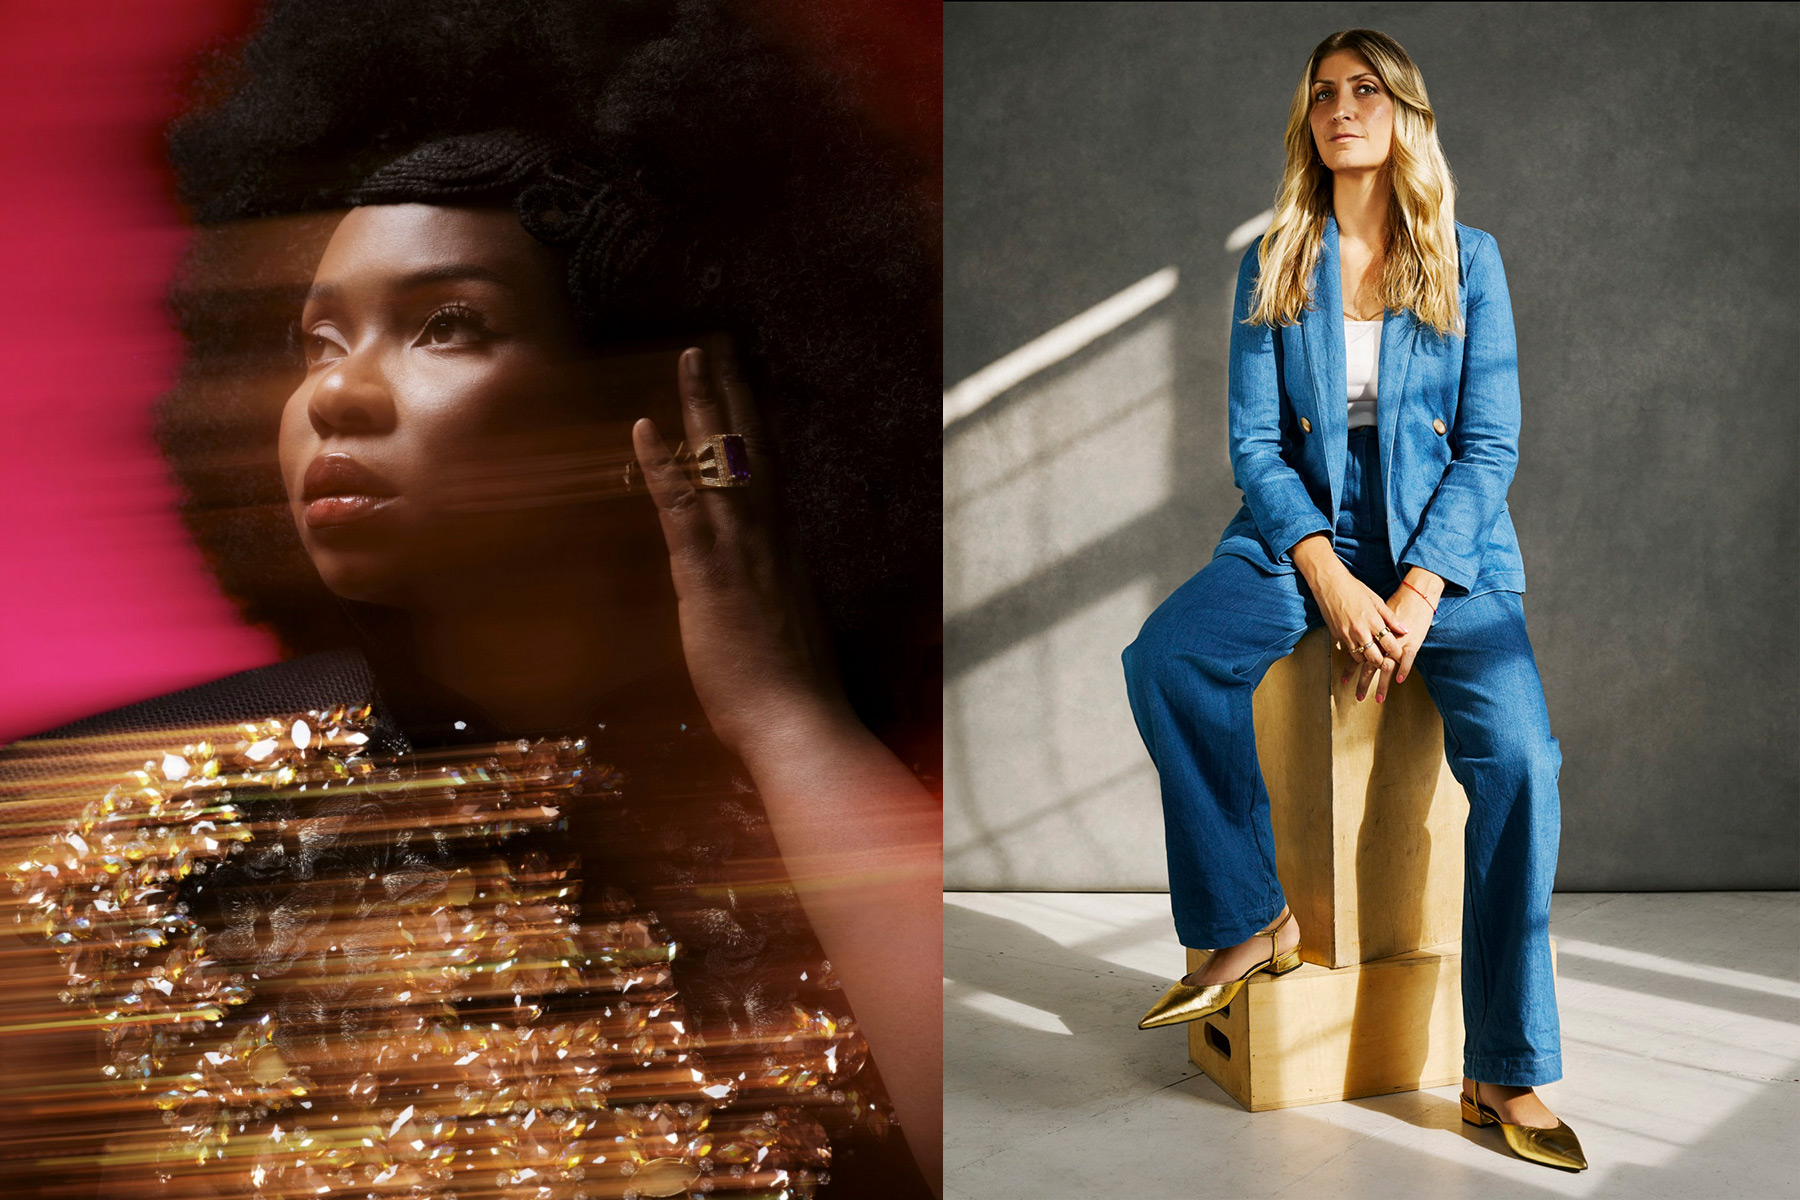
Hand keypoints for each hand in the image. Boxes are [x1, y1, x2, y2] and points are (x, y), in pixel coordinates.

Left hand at [631, 341, 845, 757]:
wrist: (798, 720)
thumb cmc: (791, 689)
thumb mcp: (783, 628)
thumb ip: (769, 594)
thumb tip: (759, 587)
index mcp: (786, 548)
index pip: (769, 471)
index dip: (755, 424)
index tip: (745, 383)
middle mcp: (770, 537)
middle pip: (752, 448)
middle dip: (732, 393)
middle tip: (715, 343)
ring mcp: (741, 551)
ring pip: (723, 461)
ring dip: (703, 404)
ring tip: (691, 355)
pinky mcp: (708, 574)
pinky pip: (682, 507)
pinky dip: (661, 464)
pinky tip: (643, 427)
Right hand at [1291, 534, 1407, 684]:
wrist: (1329, 584)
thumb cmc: (1353, 588)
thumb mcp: (1376, 600)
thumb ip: (1390, 617)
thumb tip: (1404, 629)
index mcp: (1372, 621)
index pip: (1389, 644)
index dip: (1397, 653)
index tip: (1402, 657)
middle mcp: (1360, 631)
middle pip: (1375, 658)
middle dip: (1383, 663)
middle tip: (1388, 662)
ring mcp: (1347, 635)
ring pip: (1360, 658)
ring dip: (1368, 659)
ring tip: (1374, 656)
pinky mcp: (1337, 636)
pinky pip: (1349, 650)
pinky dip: (1356, 652)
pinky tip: (1360, 648)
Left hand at [1350, 570, 1442, 701]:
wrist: (1413, 592)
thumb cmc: (1392, 602)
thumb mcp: (1366, 613)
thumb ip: (1359, 628)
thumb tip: (1348, 640)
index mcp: (1365, 633)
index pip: (1355, 656)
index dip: (1350, 670)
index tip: (1345, 683)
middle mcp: (1378, 639)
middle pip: (1368, 665)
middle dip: (1363, 683)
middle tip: (1358, 698)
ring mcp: (1394, 640)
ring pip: (1385, 664)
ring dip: (1382, 684)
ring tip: (1379, 699)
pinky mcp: (1410, 639)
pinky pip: (1406, 657)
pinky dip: (1403, 669)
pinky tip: (1399, 680)